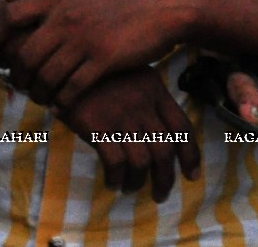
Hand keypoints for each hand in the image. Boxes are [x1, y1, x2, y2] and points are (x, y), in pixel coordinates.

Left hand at [0, 0, 194, 108]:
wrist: (159, 4)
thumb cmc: (120, 3)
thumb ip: (58, 10)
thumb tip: (33, 26)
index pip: (10, 15)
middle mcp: (64, 18)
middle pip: (24, 55)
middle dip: (17, 77)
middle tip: (19, 87)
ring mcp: (83, 39)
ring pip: (45, 77)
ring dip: (39, 94)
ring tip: (41, 99)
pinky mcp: (103, 59)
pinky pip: (71, 90)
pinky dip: (62, 102)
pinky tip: (62, 106)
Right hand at [56, 68, 200, 202]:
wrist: (66, 64)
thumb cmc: (101, 74)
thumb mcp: (132, 76)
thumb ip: (149, 99)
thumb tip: (165, 137)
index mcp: (155, 89)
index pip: (182, 126)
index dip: (191, 155)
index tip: (191, 176)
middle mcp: (142, 104)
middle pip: (164, 150)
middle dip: (165, 179)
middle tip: (160, 195)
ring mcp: (121, 116)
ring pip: (142, 162)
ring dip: (138, 182)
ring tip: (130, 188)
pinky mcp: (98, 127)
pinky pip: (115, 163)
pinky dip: (116, 179)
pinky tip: (112, 182)